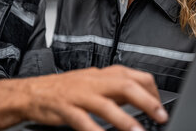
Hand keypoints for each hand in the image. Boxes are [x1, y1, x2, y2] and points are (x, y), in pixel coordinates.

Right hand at [20, 65, 167, 130]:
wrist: (34, 92)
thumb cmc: (65, 89)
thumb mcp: (93, 82)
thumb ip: (116, 88)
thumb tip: (142, 97)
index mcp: (103, 74)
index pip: (135, 76)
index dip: (152, 92)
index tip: (161, 108)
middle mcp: (93, 82)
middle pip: (126, 86)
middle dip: (147, 102)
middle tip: (161, 117)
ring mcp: (80, 95)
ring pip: (106, 105)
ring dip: (126, 121)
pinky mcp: (66, 109)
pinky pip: (83, 121)